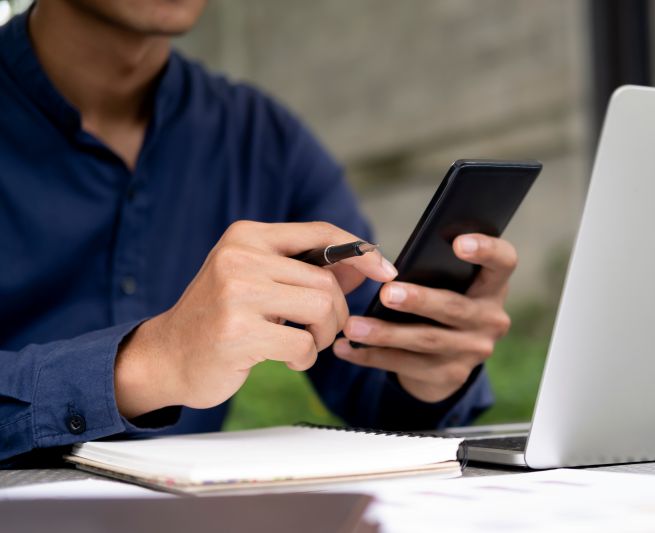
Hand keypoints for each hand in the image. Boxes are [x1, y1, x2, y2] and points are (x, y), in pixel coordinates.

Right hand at [114, 221, 396, 417]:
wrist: (165, 356)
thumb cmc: (220, 318)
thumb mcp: (259, 282)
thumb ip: (308, 272)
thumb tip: (363, 267)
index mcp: (247, 236)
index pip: (321, 233)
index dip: (361, 251)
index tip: (386, 270)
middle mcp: (240, 256)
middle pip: (327, 281)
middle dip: (337, 313)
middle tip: (323, 333)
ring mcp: (236, 293)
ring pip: (321, 309)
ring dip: (324, 336)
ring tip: (305, 346)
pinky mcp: (238, 332)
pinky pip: (304, 344)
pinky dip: (306, 358)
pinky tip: (286, 361)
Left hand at [333, 234, 515, 402]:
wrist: (448, 358)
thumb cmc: (440, 301)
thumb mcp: (448, 284)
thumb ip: (432, 269)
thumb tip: (384, 262)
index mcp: (492, 286)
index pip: (503, 262)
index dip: (486, 250)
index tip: (458, 243)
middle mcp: (491, 319)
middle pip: (455, 308)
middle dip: (419, 301)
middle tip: (387, 293)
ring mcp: (472, 351)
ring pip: (427, 341)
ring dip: (386, 334)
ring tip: (354, 326)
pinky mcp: (450, 376)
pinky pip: (406, 365)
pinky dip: (372, 356)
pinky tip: (346, 348)